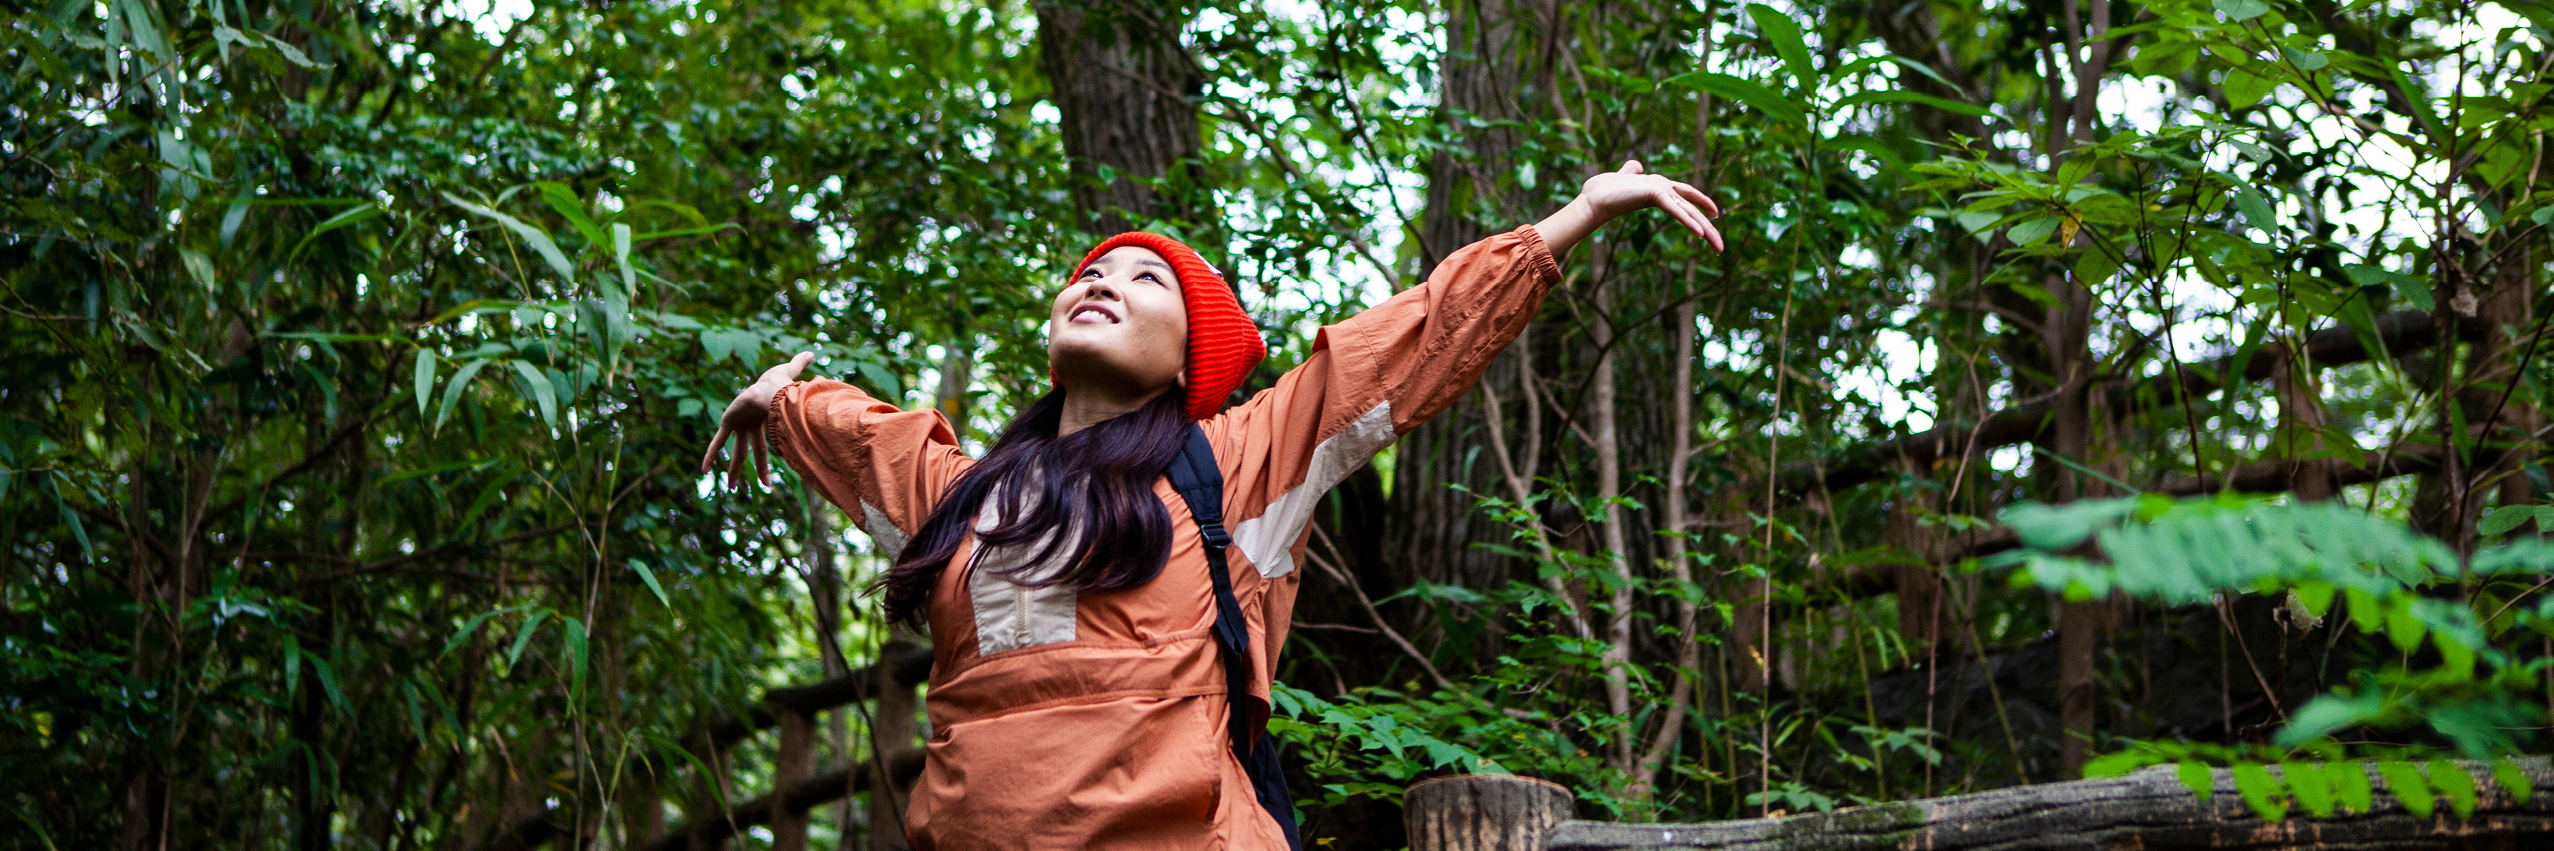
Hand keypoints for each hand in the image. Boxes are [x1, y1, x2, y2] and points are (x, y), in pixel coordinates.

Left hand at [698, 351, 815, 490]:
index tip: (767, 476)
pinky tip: (704, 469)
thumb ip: (800, 364)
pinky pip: (718, 441)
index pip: (765, 442)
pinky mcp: (729, 421)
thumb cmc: (784, 383)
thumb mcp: (793, 374)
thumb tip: (811, 351)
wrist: (773, 390)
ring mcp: (739, 421)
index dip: (766, 460)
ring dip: (734, 469)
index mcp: (764, 417)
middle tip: (760, 486)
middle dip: (755, 468)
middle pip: (751, 449)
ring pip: (736, 450)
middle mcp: (750, 421)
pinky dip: (710, 453)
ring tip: (732, 488)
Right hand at [1533, 160, 1723, 260]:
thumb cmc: (1601, 194)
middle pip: (1692, 206)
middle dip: (1708, 228)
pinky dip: (1689, 221)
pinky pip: (1676, 210)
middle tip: (1720, 247)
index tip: (1714, 215)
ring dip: (1706, 231)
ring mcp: (1659, 188)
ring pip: (1689, 211)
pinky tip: (1700, 233)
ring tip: (1718, 247)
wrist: (1592, 199)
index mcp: (1657, 186)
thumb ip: (1629, 174)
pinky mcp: (1653, 192)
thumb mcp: (1621, 182)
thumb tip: (1636, 167)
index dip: (1701, 203)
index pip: (1685, 195)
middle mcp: (1662, 185)